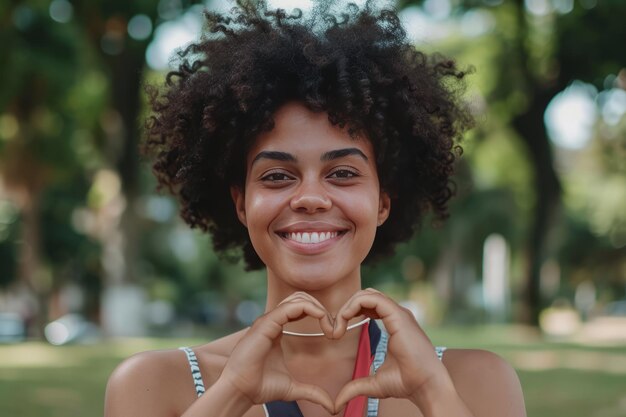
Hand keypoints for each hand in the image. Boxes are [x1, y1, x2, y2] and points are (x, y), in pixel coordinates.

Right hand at [219, 292, 335, 413]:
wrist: (242, 391)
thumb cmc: (260, 387)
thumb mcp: (293, 388)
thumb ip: (312, 392)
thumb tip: (331, 406)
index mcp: (277, 329)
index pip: (300, 307)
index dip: (319, 314)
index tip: (332, 332)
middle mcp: (272, 321)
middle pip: (300, 297)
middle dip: (321, 307)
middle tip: (333, 327)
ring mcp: (268, 320)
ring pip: (297, 298)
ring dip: (318, 307)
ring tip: (328, 325)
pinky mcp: (266, 323)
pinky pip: (291, 307)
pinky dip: (311, 309)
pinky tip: (322, 320)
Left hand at [332, 288, 450, 411]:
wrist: (425, 386)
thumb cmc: (407, 383)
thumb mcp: (374, 383)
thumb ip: (355, 387)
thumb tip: (336, 403)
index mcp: (394, 322)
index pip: (368, 304)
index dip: (349, 312)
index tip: (337, 333)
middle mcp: (397, 314)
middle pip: (365, 295)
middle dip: (345, 308)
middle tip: (334, 331)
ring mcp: (398, 313)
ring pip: (366, 293)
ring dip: (346, 307)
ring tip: (338, 328)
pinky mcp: (398, 315)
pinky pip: (372, 298)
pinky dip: (353, 305)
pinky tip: (345, 320)